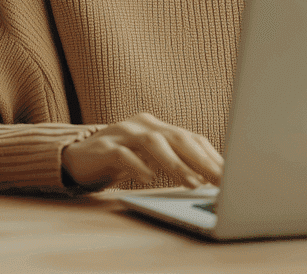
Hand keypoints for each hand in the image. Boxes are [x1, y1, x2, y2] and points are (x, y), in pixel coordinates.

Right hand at [62, 112, 223, 189]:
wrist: (77, 156)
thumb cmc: (121, 160)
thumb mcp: (149, 158)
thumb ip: (174, 162)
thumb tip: (207, 179)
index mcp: (158, 126)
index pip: (191, 138)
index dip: (212, 155)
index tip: (230, 175)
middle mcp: (144, 125)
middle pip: (178, 137)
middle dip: (201, 159)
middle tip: (220, 179)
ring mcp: (123, 133)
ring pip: (153, 143)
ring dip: (175, 163)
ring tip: (192, 182)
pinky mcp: (104, 147)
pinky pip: (123, 154)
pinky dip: (138, 165)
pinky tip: (149, 178)